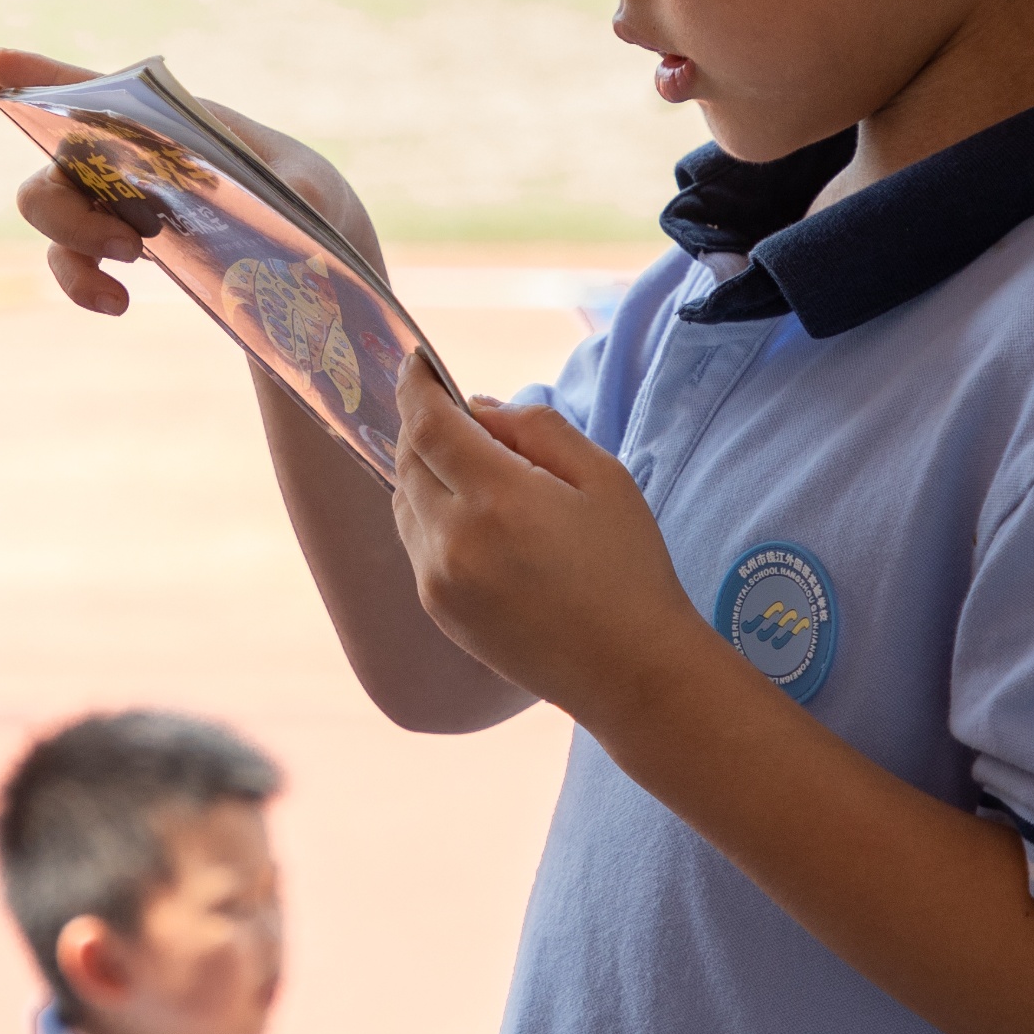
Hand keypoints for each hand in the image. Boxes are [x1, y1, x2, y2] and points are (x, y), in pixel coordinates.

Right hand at [0, 45, 381, 315]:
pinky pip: (67, 258)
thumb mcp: (313, 194)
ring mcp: (115, 200)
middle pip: (53, 154)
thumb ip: (287, 195)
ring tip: (137, 266)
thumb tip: (257, 214)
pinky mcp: (117, 247)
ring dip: (74, 239)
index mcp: (168, 116)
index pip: (84, 86)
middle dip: (67, 200)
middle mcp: (127, 150)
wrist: (312, 270)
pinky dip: (79, 282)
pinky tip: (118, 304)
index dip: (21, 72)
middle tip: (132, 243)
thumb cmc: (310, 207)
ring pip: (47, 204)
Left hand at [388, 357, 716, 727]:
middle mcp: (453, 541)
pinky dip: (429, 516)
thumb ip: (535, 428)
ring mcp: (438, 581)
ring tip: (472, 469)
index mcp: (497, 499)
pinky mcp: (438, 612)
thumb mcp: (602, 477)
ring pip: (404, 503)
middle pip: (408, 460)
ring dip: (423, 472)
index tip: (416, 364)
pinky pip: (414, 544)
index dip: (417, 387)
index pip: (429, 425)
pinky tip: (475, 520)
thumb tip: (477, 408)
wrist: (629, 669)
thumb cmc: (627, 567)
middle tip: (456, 414)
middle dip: (423, 427)